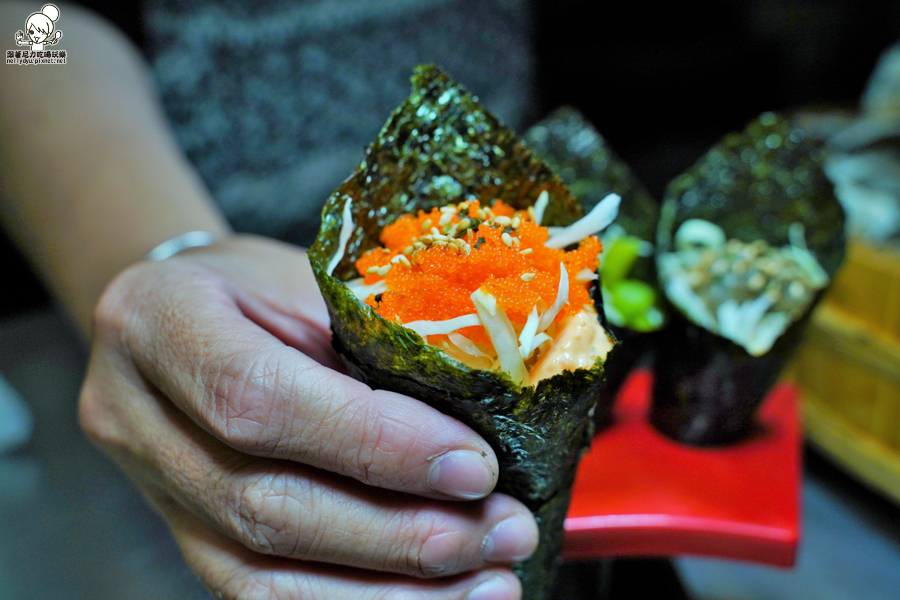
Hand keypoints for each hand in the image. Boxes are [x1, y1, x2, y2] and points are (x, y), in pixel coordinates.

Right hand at [78, 235, 537, 599]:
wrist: (177, 311)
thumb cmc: (255, 285)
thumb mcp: (307, 281)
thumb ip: (370, 346)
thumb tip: (475, 428)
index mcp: (160, 321)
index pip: (259, 399)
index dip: (374, 443)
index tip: (474, 466)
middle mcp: (137, 416)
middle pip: (266, 505)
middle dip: (401, 534)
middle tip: (502, 530)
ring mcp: (154, 490)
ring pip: (262, 577)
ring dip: (391, 592)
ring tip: (489, 582)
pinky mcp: (185, 538)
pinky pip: (262, 599)